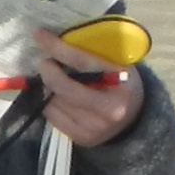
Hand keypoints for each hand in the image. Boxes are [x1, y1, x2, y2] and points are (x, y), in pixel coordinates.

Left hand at [29, 30, 144, 146]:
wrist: (135, 118)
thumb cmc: (121, 82)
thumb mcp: (117, 63)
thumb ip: (93, 53)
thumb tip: (57, 38)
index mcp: (121, 82)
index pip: (82, 61)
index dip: (58, 48)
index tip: (39, 35)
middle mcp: (110, 109)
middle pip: (65, 87)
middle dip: (49, 72)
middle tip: (45, 63)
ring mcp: (96, 127)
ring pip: (55, 102)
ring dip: (48, 89)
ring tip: (55, 82)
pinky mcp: (83, 138)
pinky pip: (53, 118)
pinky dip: (50, 104)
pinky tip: (58, 99)